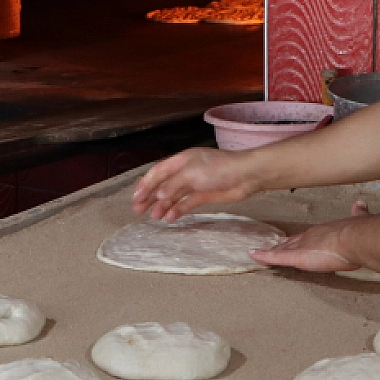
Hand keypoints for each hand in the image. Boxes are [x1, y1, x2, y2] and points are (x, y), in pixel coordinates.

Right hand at [133, 148, 259, 220]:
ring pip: (174, 195)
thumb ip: (172, 185)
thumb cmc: (218, 169)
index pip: (157, 172)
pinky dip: (178, 210)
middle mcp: (186, 171)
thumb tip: (158, 196)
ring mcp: (195, 183)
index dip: (145, 184)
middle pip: (163, 184)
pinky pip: (186, 203)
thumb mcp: (191, 173)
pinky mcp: (204, 195)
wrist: (245, 176)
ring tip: (154, 218)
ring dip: (163, 206)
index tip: (135, 198)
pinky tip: (170, 218)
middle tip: (138, 211)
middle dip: (150, 197)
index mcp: (180, 160)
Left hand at [251, 201, 370, 272]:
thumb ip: (359, 213)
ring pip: (282, 250)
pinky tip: (253, 255)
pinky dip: (264, 256)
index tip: (292, 240)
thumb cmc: (358, 232)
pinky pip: (275, 257)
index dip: (298, 239)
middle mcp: (310, 237)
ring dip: (271, 252)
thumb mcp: (359, 220)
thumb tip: (361, 204)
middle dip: (282, 245)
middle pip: (292, 242)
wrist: (354, 238)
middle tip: (273, 246)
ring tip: (258, 253)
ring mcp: (302, 246)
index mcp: (324, 231)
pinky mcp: (297, 257)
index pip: (307, 236)